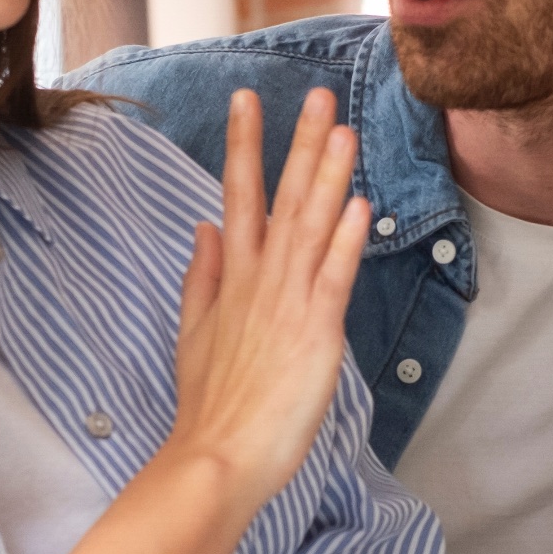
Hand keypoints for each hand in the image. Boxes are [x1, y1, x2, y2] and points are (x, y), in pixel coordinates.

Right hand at [162, 87, 370, 506]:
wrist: (215, 458)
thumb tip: (205, 227)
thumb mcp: (194, 332)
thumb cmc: (210, 406)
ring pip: (310, 227)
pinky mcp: (314, 335)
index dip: (243, 145)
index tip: (247, 99)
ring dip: (328, 177)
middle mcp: (259, 282)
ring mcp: (287, 305)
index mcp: (232, 279)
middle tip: (319, 95)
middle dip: (299, 144)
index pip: (238, 196)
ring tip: (343, 129)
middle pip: (281, 199)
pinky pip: (333, 279)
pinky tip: (358, 206)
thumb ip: (202, 275)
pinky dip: (345, 241)